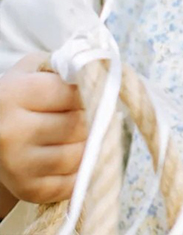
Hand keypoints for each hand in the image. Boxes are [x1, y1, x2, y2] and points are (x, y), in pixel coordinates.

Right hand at [0, 52, 87, 206]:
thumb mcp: (35, 69)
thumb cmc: (23, 96)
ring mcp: (18, 165)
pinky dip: (84, 168)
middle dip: (94, 117)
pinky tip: (78, 154)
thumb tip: (100, 68)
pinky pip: (73, 181)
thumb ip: (65, 63)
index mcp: (13, 95)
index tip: (92, 89)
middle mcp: (11, 132)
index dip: (91, 91)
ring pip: (79, 153)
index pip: (73, 93)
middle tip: (92, 111)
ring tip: (86, 131)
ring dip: (92, 142)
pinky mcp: (28, 189)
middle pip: (79, 125)